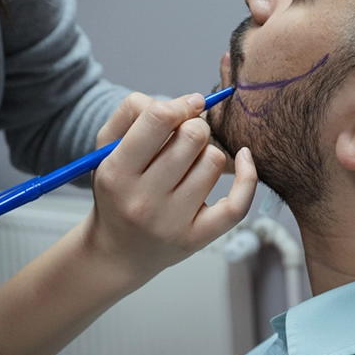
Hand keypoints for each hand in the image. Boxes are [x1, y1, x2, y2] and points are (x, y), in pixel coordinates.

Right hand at [82, 93, 256, 293]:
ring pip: (214, 161)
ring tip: (190, 164)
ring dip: (208, 153)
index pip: (159, 118)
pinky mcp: (197, 239)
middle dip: (195, 126)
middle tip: (186, 137)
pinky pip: (238, 204)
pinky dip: (248, 176)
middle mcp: (143, 200)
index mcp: (117, 172)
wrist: (116, 252)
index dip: (180, 104)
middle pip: (193, 136)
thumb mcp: (105, 147)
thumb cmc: (116, 189)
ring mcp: (172, 223)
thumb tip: (188, 102)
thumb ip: (134, 110)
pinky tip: (244, 158)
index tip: (189, 105)